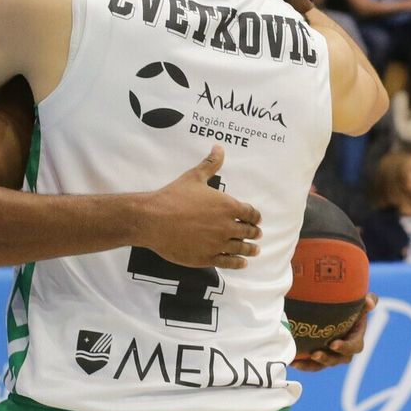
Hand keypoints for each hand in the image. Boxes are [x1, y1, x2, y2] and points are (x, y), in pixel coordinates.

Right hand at [142, 144, 263, 269]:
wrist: (153, 220)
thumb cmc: (173, 196)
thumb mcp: (194, 176)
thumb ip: (210, 164)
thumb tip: (219, 147)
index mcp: (227, 206)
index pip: (250, 213)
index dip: (255, 216)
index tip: (257, 219)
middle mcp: (227, 226)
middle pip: (248, 231)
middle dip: (254, 233)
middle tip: (257, 234)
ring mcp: (218, 244)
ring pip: (241, 248)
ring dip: (250, 249)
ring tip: (254, 251)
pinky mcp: (206, 258)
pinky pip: (229, 263)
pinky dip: (238, 263)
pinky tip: (242, 263)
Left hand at [291, 293, 376, 371]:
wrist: (335, 312)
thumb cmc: (350, 306)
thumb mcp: (360, 302)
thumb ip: (368, 300)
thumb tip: (370, 302)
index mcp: (355, 339)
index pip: (354, 347)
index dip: (345, 347)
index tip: (334, 344)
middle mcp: (344, 351)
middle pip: (337, 360)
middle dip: (326, 359)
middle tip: (314, 354)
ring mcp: (331, 355)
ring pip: (322, 365)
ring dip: (311, 365)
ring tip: (298, 363)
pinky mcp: (318, 357)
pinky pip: (310, 364)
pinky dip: (301, 363)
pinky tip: (291, 361)